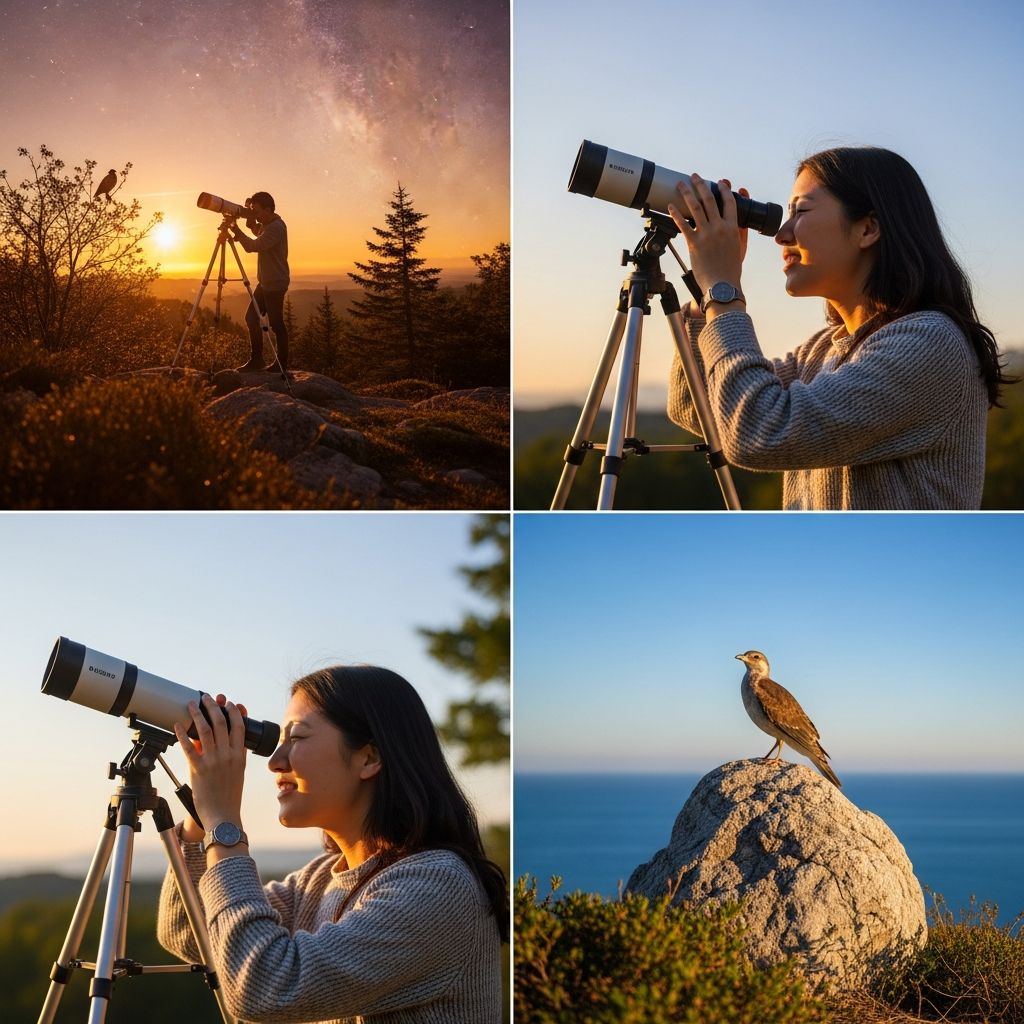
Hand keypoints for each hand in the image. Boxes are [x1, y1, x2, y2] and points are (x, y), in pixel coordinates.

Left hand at [173, 693, 248, 842]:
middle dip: (214, 706)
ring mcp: (213, 761)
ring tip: (191, 704)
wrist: (222, 816)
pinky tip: (178, 725)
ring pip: (205, 730)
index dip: (234, 712)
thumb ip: (231, 755)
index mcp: (239, 755)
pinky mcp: (198, 770)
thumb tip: (219, 740)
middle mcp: (227, 755)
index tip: (229, 703)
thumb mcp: (237, 772)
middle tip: (207, 697)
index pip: (239, 726)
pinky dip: (183, 734)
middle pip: (221, 723)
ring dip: (197, 714)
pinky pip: (189, 748)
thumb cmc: (229, 797)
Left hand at [668, 174, 747, 301]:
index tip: (719, 182)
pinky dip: (676, 214)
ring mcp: (706, 234)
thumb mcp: (741, 248)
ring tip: (681, 184)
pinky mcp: (694, 243)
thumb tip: (742, 220)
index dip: (724, 189)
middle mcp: (719, 227)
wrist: (722, 285)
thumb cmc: (731, 269)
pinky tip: (670, 205)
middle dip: (701, 184)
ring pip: (695, 208)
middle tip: (695, 175)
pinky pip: (683, 225)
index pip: (729, 202)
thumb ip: (741, 232)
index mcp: (732, 227)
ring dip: (687, 193)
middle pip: (709, 200)